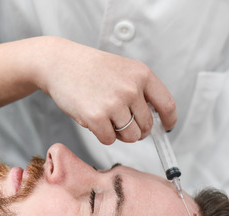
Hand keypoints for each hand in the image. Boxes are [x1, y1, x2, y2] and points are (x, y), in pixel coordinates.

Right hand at [34, 37, 176, 144]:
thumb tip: (156, 122)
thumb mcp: (124, 70)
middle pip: (147, 126)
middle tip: (120, 121)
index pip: (167, 105)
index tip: (165, 127)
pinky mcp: (96, 117)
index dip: (168, 121)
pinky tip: (92, 118)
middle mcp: (131, 88)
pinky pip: (109, 140)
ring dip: (119, 133)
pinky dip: (102, 135)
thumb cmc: (91, 69)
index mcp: (142, 74)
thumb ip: (142, 91)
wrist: (59, 63)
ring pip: (130, 136)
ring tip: (105, 117)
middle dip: (137, 130)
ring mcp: (114, 103)